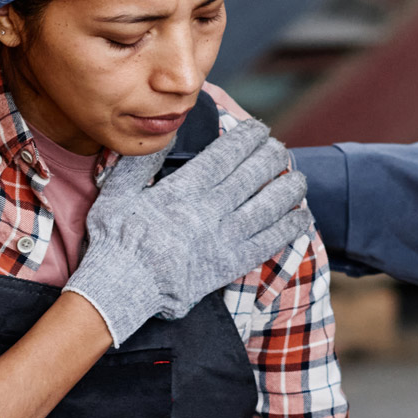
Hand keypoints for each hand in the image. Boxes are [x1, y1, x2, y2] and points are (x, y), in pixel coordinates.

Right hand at [66, 118, 309, 343]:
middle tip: (280, 146)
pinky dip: (288, 229)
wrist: (122, 288)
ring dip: (287, 190)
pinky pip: (267, 244)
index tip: (259, 128)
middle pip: (250, 177)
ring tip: (298, 177)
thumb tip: (162, 137)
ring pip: (266, 208)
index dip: (246, 139)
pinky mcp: (229, 265)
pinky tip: (302, 217)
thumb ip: (139, 164)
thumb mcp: (117, 193)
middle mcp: (208, 212)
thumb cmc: (115, 240)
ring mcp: (222, 239)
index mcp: (183, 191)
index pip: (223, 157)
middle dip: (270, 157)